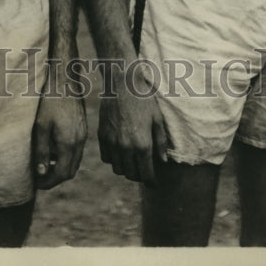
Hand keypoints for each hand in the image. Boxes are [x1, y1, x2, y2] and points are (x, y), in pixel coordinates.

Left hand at [32, 90, 86, 189]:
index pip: (62, 174)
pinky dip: (66, 156)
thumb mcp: (41, 126)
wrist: (65, 80)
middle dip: (55, 178)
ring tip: (45, 164)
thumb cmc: (50, 101)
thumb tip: (42, 173)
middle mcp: (80, 142)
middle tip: (40, 177)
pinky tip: (54, 148)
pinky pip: (77, 150)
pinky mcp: (83, 128)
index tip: (36, 184)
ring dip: (61, 167)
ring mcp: (83, 134)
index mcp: (69, 143)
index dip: (49, 182)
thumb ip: (42, 151)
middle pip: (70, 171)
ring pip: (75, 161)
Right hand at [98, 63, 168, 184]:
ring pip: (118, 169)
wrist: (122, 83)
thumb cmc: (143, 99)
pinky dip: (113, 159)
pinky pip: (106, 158)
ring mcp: (112, 142)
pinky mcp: (102, 136)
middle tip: (144, 170)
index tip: (153, 182)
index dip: (151, 182)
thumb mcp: (157, 119)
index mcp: (142, 144)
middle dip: (139, 175)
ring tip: (132, 162)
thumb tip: (162, 161)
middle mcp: (126, 147)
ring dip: (126, 169)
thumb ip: (160, 142)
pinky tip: (120, 152)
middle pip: (131, 174)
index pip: (146, 174)